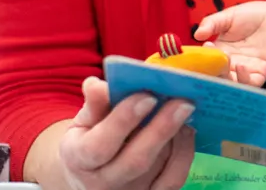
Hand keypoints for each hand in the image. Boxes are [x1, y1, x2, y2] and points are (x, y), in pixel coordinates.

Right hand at [55, 76, 194, 189]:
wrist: (92, 173)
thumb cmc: (89, 139)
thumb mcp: (84, 121)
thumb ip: (94, 104)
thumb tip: (96, 84)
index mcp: (79, 160)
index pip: (99, 146)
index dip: (123, 121)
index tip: (147, 97)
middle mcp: (103, 183)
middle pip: (135, 161)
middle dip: (161, 129)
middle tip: (183, 102)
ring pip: (159, 171)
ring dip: (177, 138)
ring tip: (186, 110)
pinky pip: (173, 179)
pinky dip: (184, 154)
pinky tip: (186, 130)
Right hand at [194, 0, 265, 85]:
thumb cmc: (252, 15)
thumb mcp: (228, 17)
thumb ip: (212, 23)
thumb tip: (196, 35)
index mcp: (217, 52)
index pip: (203, 64)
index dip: (196, 64)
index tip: (191, 58)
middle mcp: (229, 65)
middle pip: (214, 78)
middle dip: (208, 76)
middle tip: (205, 67)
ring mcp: (244, 71)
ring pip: (230, 85)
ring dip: (224, 79)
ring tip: (222, 65)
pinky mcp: (261, 73)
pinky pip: (250, 84)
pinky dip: (243, 80)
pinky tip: (240, 66)